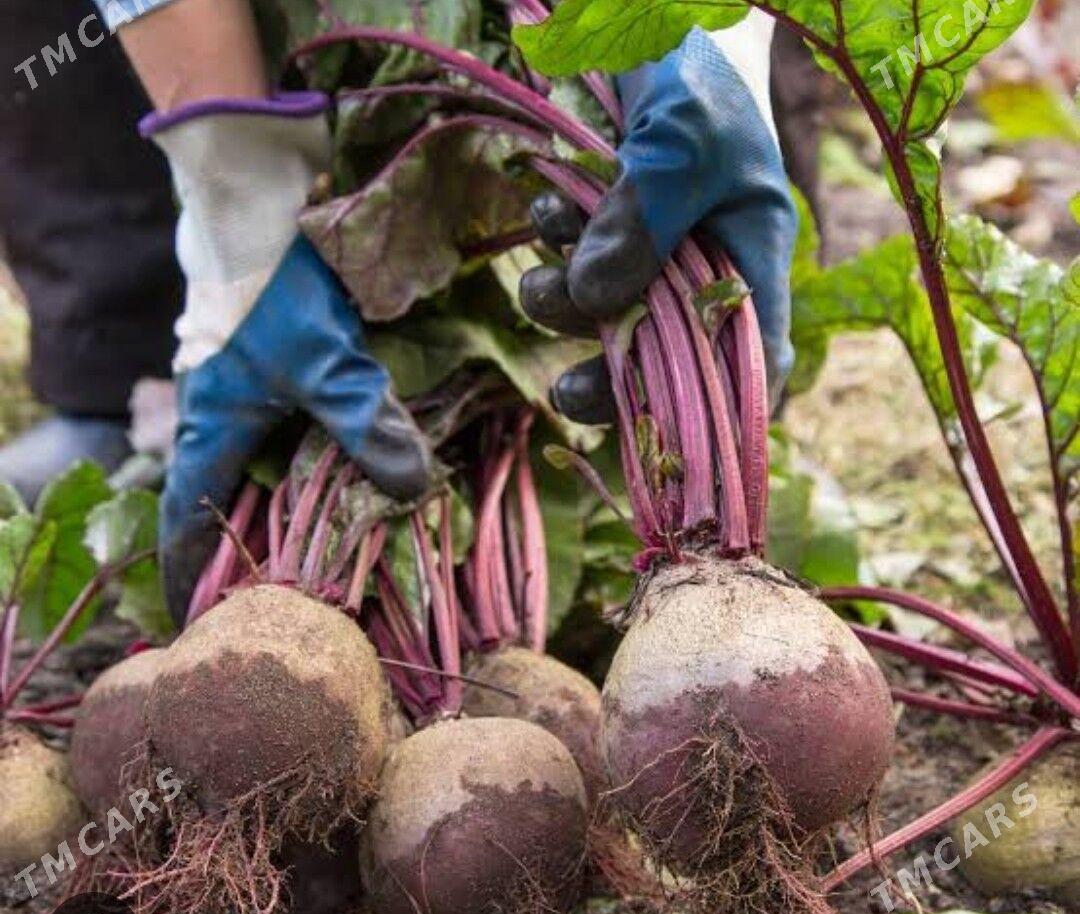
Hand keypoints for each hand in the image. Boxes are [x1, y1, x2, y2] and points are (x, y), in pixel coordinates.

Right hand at [145, 94, 430, 623]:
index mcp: (212, 432)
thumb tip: (413, 487)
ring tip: (328, 537)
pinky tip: (345, 462)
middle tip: (288, 588)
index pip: (187, 521)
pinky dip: (309, 455)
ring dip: (286, 499)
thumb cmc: (275, 293)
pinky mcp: (267, 364)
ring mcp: (240, 390)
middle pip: (226, 501)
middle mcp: (217, 419)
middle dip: (252, 545)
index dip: (189, 572)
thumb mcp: (327, 365)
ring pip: (259, 464)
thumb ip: (367, 425)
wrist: (257, 208)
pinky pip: (284, 428)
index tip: (197, 617)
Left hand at [519, 13, 797, 418]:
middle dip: (615, 380)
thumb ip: (643, 220)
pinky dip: (557, 256)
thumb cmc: (696, 71)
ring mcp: (657, 248)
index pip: (755, 360)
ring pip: (612, 316)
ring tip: (544, 264)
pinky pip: (579, 267)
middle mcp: (706, 264)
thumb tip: (595, 303)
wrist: (652, 14)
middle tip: (568, 392)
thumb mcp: (680, 140)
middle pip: (670, 358)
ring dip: (568, 307)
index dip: (724, 416)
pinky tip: (548, 214)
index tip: (672, 444)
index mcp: (753, 253)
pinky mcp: (612, 226)